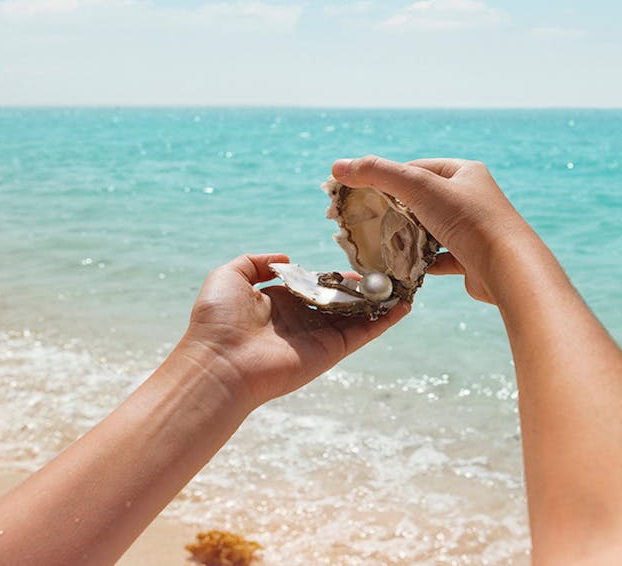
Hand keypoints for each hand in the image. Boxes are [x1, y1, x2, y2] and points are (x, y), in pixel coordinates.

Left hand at [178, 253, 408, 406]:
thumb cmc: (218, 320)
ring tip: (403, 283)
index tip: (354, 262)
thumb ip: (256, 261)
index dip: (333, 275)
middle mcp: (301, 319)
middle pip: (340, 299)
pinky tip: (404, 304)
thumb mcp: (229, 276)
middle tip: (385, 270)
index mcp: (278, 302)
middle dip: (361, 286)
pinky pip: (364, 332)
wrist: (221, 363)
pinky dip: (385, 320)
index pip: (313, 285)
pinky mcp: (332, 350)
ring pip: (357, 315)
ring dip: (380, 300)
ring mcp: (319, 336)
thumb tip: (287, 259)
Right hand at [330, 156, 541, 304]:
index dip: (389, 178)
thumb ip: (377, 174)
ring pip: (429, 230)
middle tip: (367, 220)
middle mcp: (471, 198)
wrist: (507, 269)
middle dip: (395, 211)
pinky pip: (438, 257)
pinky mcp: (471, 259)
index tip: (362, 192)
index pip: (418, 168)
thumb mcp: (418, 187)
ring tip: (381, 243)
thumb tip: (338, 166)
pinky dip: (420, 262)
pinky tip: (402, 267)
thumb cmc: (468, 220)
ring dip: (406, 237)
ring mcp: (472, 230)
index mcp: (465, 173)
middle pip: (422, 200)